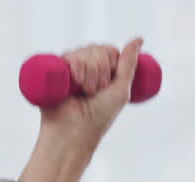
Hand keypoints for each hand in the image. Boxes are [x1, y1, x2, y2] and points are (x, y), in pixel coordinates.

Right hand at [18, 37, 142, 181]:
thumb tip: (139, 38)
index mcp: (101, 71)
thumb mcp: (121, 89)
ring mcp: (70, 68)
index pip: (109, 50)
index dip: (112, 64)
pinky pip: (69, 55)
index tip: (108, 86)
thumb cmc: (98, 117)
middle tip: (94, 93)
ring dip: (89, 73)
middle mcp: (85, 67)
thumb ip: (129, 64)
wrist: (73, 131)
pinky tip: (75, 84)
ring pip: (85, 52)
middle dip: (100, 71)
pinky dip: (76, 68)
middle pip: (98, 49)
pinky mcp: (56, 70)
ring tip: (83, 93)